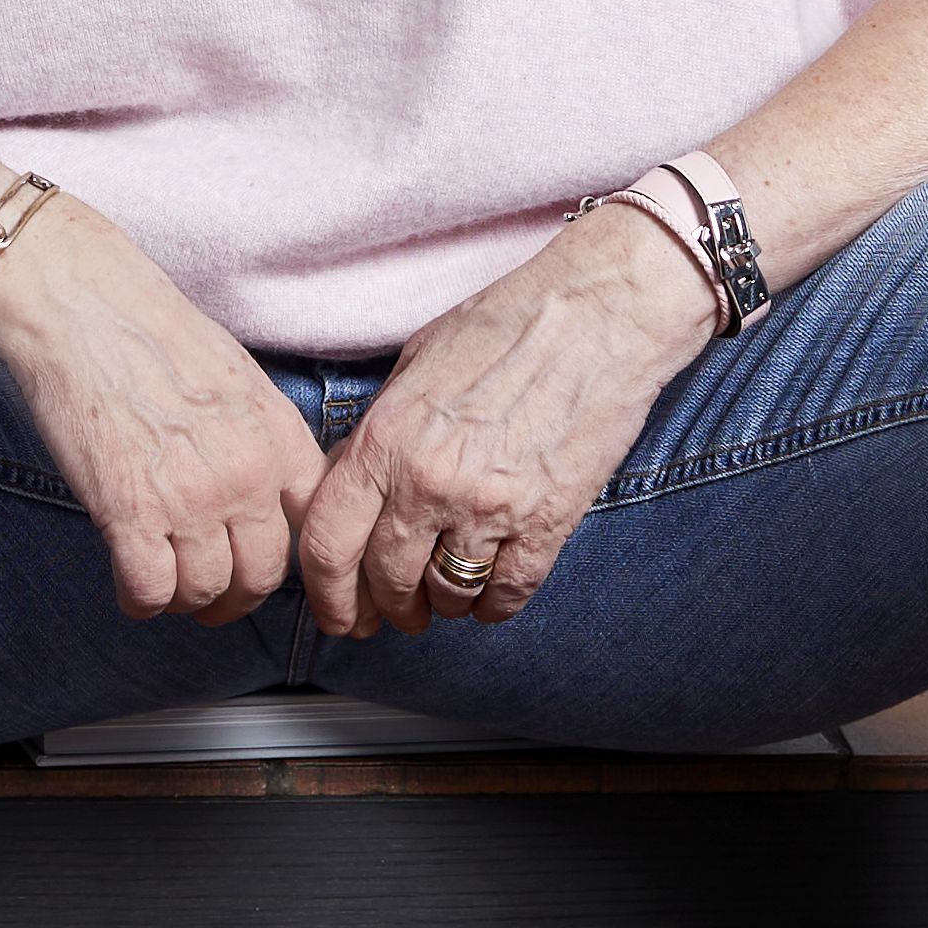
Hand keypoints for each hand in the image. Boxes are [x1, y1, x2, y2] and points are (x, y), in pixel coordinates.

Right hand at [0, 199, 327, 622]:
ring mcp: (190, 498)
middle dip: (237, 596)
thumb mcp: (237, 376)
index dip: (282, 554)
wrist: (80, 304)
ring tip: (167, 587)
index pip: (308, 527)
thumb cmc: (148, 327)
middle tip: (214, 596)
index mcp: (277, 436)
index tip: (258, 558)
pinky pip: (150, 591)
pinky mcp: (129, 513)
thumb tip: (258, 488)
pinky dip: (141, 601)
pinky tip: (133, 589)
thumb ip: (257, 437)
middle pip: (263, 576)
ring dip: (186, 601)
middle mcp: (246, 474)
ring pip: (206, 592)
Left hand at [301, 205, 717, 635]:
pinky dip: (494, 605)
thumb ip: (378, 434)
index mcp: (385, 439)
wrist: (600, 314)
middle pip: (385, 580)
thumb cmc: (506, 325)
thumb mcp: (415, 366)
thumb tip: (350, 488)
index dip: (327, 594)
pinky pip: (508, 592)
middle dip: (386, 607)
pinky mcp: (548, 521)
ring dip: (441, 605)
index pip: (327, 543)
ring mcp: (489, 506)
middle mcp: (428, 481)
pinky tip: (491, 595)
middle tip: (396, 612)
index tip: (339, 614)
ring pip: (447, 594)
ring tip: (446, 595)